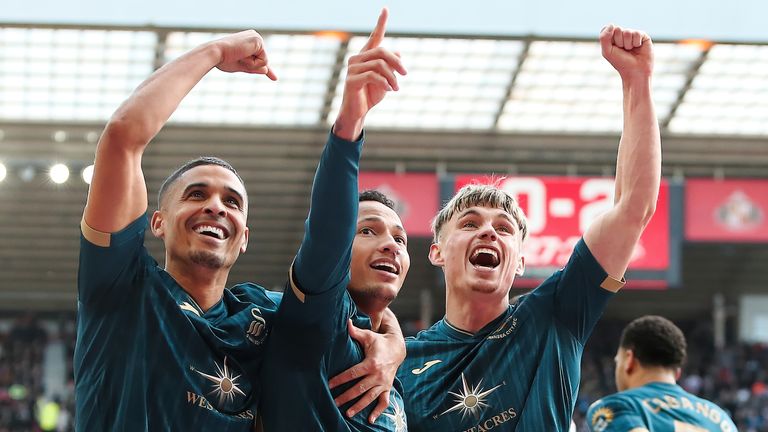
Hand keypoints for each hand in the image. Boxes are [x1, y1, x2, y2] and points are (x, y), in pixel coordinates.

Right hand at [213, 30, 277, 79]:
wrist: (215, 53)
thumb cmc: (223, 60)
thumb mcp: (241, 66)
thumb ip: (254, 68)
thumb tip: (265, 70)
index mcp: (249, 41)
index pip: (261, 58)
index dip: (268, 70)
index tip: (275, 78)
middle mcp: (255, 37)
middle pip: (263, 62)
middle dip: (252, 66)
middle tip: (237, 58)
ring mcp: (257, 38)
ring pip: (264, 62)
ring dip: (251, 64)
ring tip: (238, 56)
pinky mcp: (258, 41)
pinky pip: (263, 61)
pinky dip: (253, 63)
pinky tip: (242, 55)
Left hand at [329, 320, 405, 422]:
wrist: (397, 348)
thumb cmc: (379, 342)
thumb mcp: (368, 336)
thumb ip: (356, 332)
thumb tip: (346, 322)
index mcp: (371, 363)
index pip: (352, 373)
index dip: (339, 379)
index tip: (328, 385)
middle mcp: (377, 375)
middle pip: (359, 388)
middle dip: (345, 396)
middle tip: (333, 403)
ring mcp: (383, 383)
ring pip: (370, 397)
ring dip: (359, 406)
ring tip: (347, 414)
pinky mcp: (387, 388)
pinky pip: (384, 402)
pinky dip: (378, 412)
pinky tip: (371, 420)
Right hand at [333, 8, 406, 139]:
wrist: (358, 112)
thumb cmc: (371, 94)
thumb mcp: (386, 79)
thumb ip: (391, 66)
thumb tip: (399, 53)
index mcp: (366, 56)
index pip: (375, 37)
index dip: (381, 23)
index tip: (386, 9)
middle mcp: (357, 58)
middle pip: (382, 51)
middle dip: (397, 63)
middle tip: (406, 74)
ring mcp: (352, 68)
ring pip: (379, 64)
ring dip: (392, 77)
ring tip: (396, 88)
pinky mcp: (351, 80)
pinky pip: (373, 76)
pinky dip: (385, 82)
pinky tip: (389, 90)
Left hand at [599, 24, 652, 80]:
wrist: (635, 71)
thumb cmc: (620, 62)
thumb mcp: (607, 51)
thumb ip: (604, 37)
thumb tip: (612, 25)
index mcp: (612, 38)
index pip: (607, 29)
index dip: (609, 38)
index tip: (613, 48)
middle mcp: (622, 35)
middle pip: (617, 29)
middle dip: (618, 42)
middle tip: (623, 50)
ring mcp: (633, 35)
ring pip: (627, 32)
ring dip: (627, 44)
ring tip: (630, 50)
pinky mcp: (643, 36)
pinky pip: (637, 33)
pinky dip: (636, 43)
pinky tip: (638, 48)